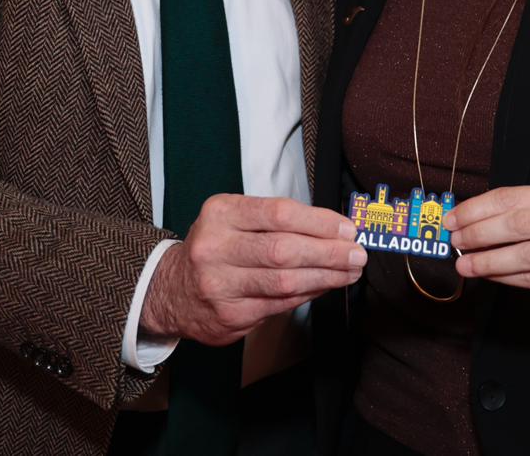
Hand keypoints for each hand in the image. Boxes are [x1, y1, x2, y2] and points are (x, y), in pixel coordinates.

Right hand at [139, 195, 365, 346]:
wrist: (171, 290)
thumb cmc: (216, 248)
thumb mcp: (234, 219)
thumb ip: (277, 221)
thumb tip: (333, 231)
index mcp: (221, 213)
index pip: (279, 214)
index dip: (319, 222)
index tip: (347, 229)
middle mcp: (215, 247)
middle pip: (284, 250)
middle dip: (329, 253)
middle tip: (357, 254)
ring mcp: (219, 285)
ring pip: (284, 282)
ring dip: (326, 277)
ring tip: (349, 272)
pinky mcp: (228, 316)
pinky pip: (279, 305)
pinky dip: (308, 294)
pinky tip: (324, 286)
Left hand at [446, 184, 529, 329]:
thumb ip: (505, 221)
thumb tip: (460, 225)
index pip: (511, 198)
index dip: (476, 209)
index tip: (451, 221)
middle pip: (519, 223)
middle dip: (481, 233)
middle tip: (456, 243)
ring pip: (527, 254)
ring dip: (489, 260)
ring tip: (465, 265)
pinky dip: (505, 277)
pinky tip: (488, 277)